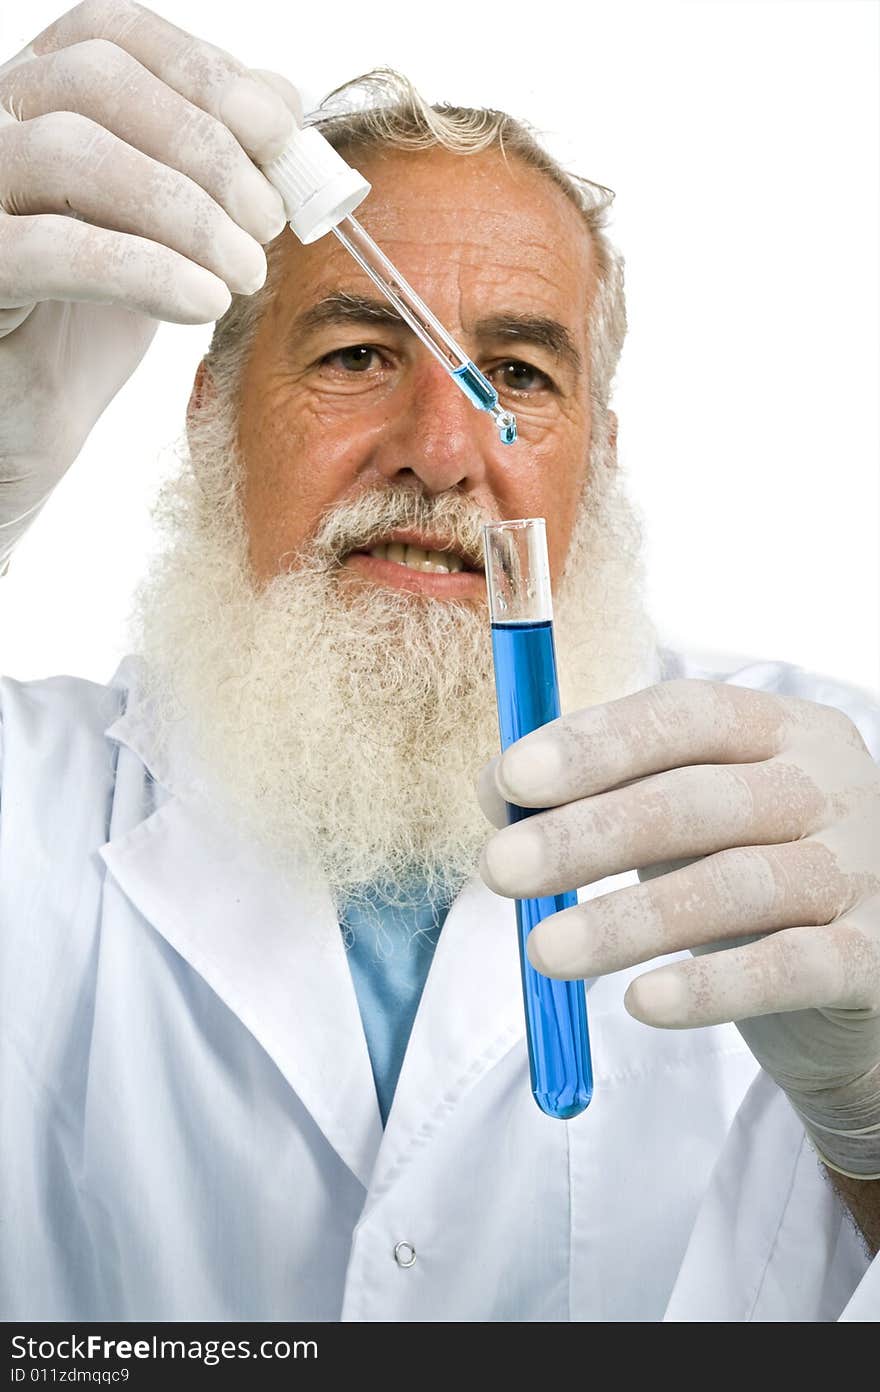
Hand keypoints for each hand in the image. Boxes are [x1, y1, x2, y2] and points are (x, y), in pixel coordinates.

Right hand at [0, 0, 299, 565]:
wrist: (28, 420)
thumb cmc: (88, 320)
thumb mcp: (162, 229)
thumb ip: (213, 161)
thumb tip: (284, 99)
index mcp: (38, 94)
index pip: (117, 34)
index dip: (206, 73)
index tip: (280, 135)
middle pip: (100, 80)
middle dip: (208, 149)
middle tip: (269, 223)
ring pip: (73, 152)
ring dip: (186, 211)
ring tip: (245, 273)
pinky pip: (52, 250)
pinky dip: (145, 270)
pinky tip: (204, 302)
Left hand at [477, 678, 879, 1177]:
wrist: (856, 975)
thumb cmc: (745, 872)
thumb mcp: (676, 820)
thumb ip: (595, 794)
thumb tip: (494, 792)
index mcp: (779, 729)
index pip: (685, 716)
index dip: (596, 744)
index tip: (512, 779)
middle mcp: (827, 785)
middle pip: (697, 801)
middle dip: (587, 834)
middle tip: (499, 870)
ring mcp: (859, 868)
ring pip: (734, 887)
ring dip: (628, 920)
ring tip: (546, 953)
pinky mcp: (872, 955)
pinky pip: (787, 968)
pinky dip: (711, 988)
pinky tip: (642, 1004)